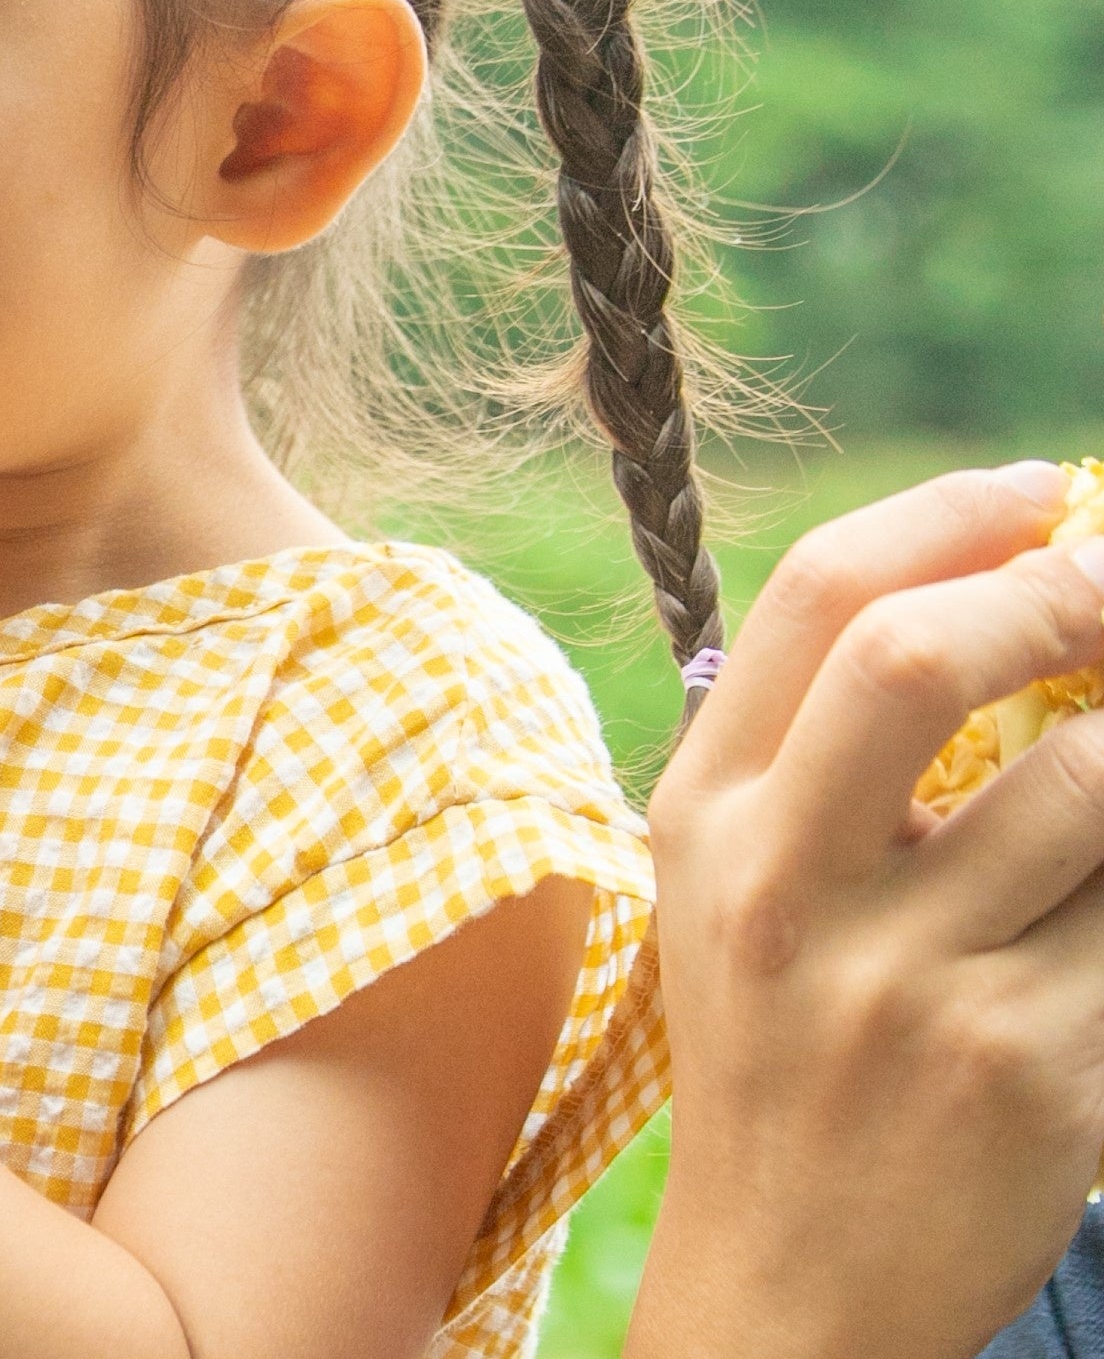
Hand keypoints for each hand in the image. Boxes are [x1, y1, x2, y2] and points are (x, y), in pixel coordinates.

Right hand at [631, 462, 1103, 1358]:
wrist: (799, 1279)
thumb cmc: (781, 1042)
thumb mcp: (736, 882)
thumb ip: (819, 746)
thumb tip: (996, 578)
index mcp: (707, 821)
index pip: (814, 603)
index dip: (951, 515)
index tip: (1043, 491)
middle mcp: (789, 892)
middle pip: (919, 661)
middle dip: (1062, 592)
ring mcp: (913, 985)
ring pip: (1096, 785)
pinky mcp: (1036, 1067)